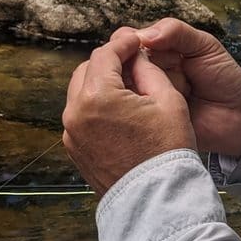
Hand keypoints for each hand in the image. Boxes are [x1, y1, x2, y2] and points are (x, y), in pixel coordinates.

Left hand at [63, 26, 195, 195]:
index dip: (123, 44)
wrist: (157, 199)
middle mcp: (76, 113)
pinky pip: (82, 115)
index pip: (105, 54)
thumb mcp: (168, 100)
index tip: (136, 41)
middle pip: (87, 70)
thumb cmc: (167, 151)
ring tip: (129, 89)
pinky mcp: (75, 149)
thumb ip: (148, 69)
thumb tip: (136, 56)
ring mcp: (72, 133)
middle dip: (109, 63)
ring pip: (81, 92)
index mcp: (98, 96)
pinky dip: (97, 106)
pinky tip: (121, 112)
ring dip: (101, 84)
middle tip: (133, 63)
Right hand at [135, 18, 240, 157]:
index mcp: (158, 51)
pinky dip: (145, 106)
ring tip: (169, 88)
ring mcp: (146, 98)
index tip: (140, 45)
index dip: (129, 42)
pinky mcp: (149, 121)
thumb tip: (143, 35)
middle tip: (160, 69)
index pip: (129, 40)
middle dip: (137, 65)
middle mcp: (147, 73)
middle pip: (121, 64)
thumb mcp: (205, 46)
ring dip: (142, 85)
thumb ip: (177, 32)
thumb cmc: (224, 77)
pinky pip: (136, 112)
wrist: (240, 115)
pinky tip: (160, 104)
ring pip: (126, 87)